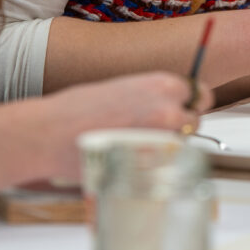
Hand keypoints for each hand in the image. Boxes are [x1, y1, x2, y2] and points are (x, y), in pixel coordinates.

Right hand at [42, 71, 201, 177]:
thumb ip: (150, 97)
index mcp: (162, 84)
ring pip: (180, 145)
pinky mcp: (148, 165)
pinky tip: (129, 160)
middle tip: (154, 133)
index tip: (181, 110)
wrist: (50, 133)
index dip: (189, 104)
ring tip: (135, 147)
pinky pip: (163, 165)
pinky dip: (153, 165)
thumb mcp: (123, 89)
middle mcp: (169, 109)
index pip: (199, 94)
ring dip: (167, 147)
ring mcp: (161, 139)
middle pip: (194, 121)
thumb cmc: (78, 109)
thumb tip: (165, 105)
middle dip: (180, 127)